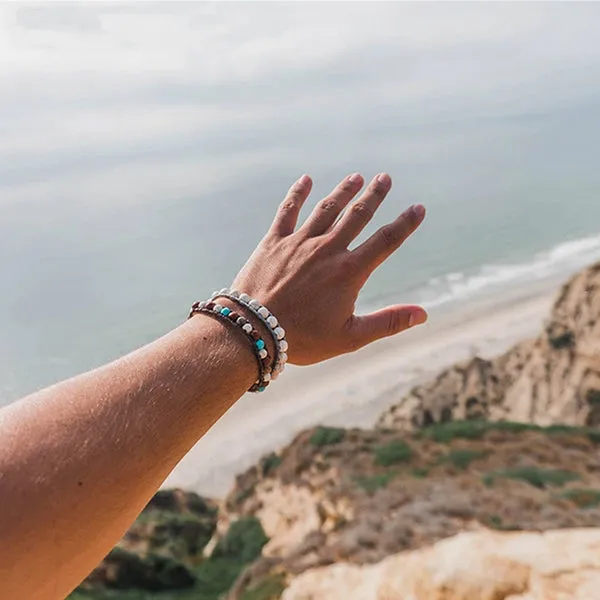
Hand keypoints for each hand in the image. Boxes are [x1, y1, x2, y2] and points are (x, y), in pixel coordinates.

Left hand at [232, 172, 426, 365]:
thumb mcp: (350, 337)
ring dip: (344, 191)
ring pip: (327, 208)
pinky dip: (297, 194)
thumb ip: (388, 323)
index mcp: (349, 272)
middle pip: (358, 215)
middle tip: (385, 178)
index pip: (386, 241)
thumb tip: (423, 314)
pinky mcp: (273, 242)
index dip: (406, 223)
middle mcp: (327, 250)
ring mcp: (299, 243)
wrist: (254, 331)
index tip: (418, 208)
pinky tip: (306, 180)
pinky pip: (288, 211)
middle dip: (374, 195)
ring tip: (356, 177)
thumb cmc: (303, 339)